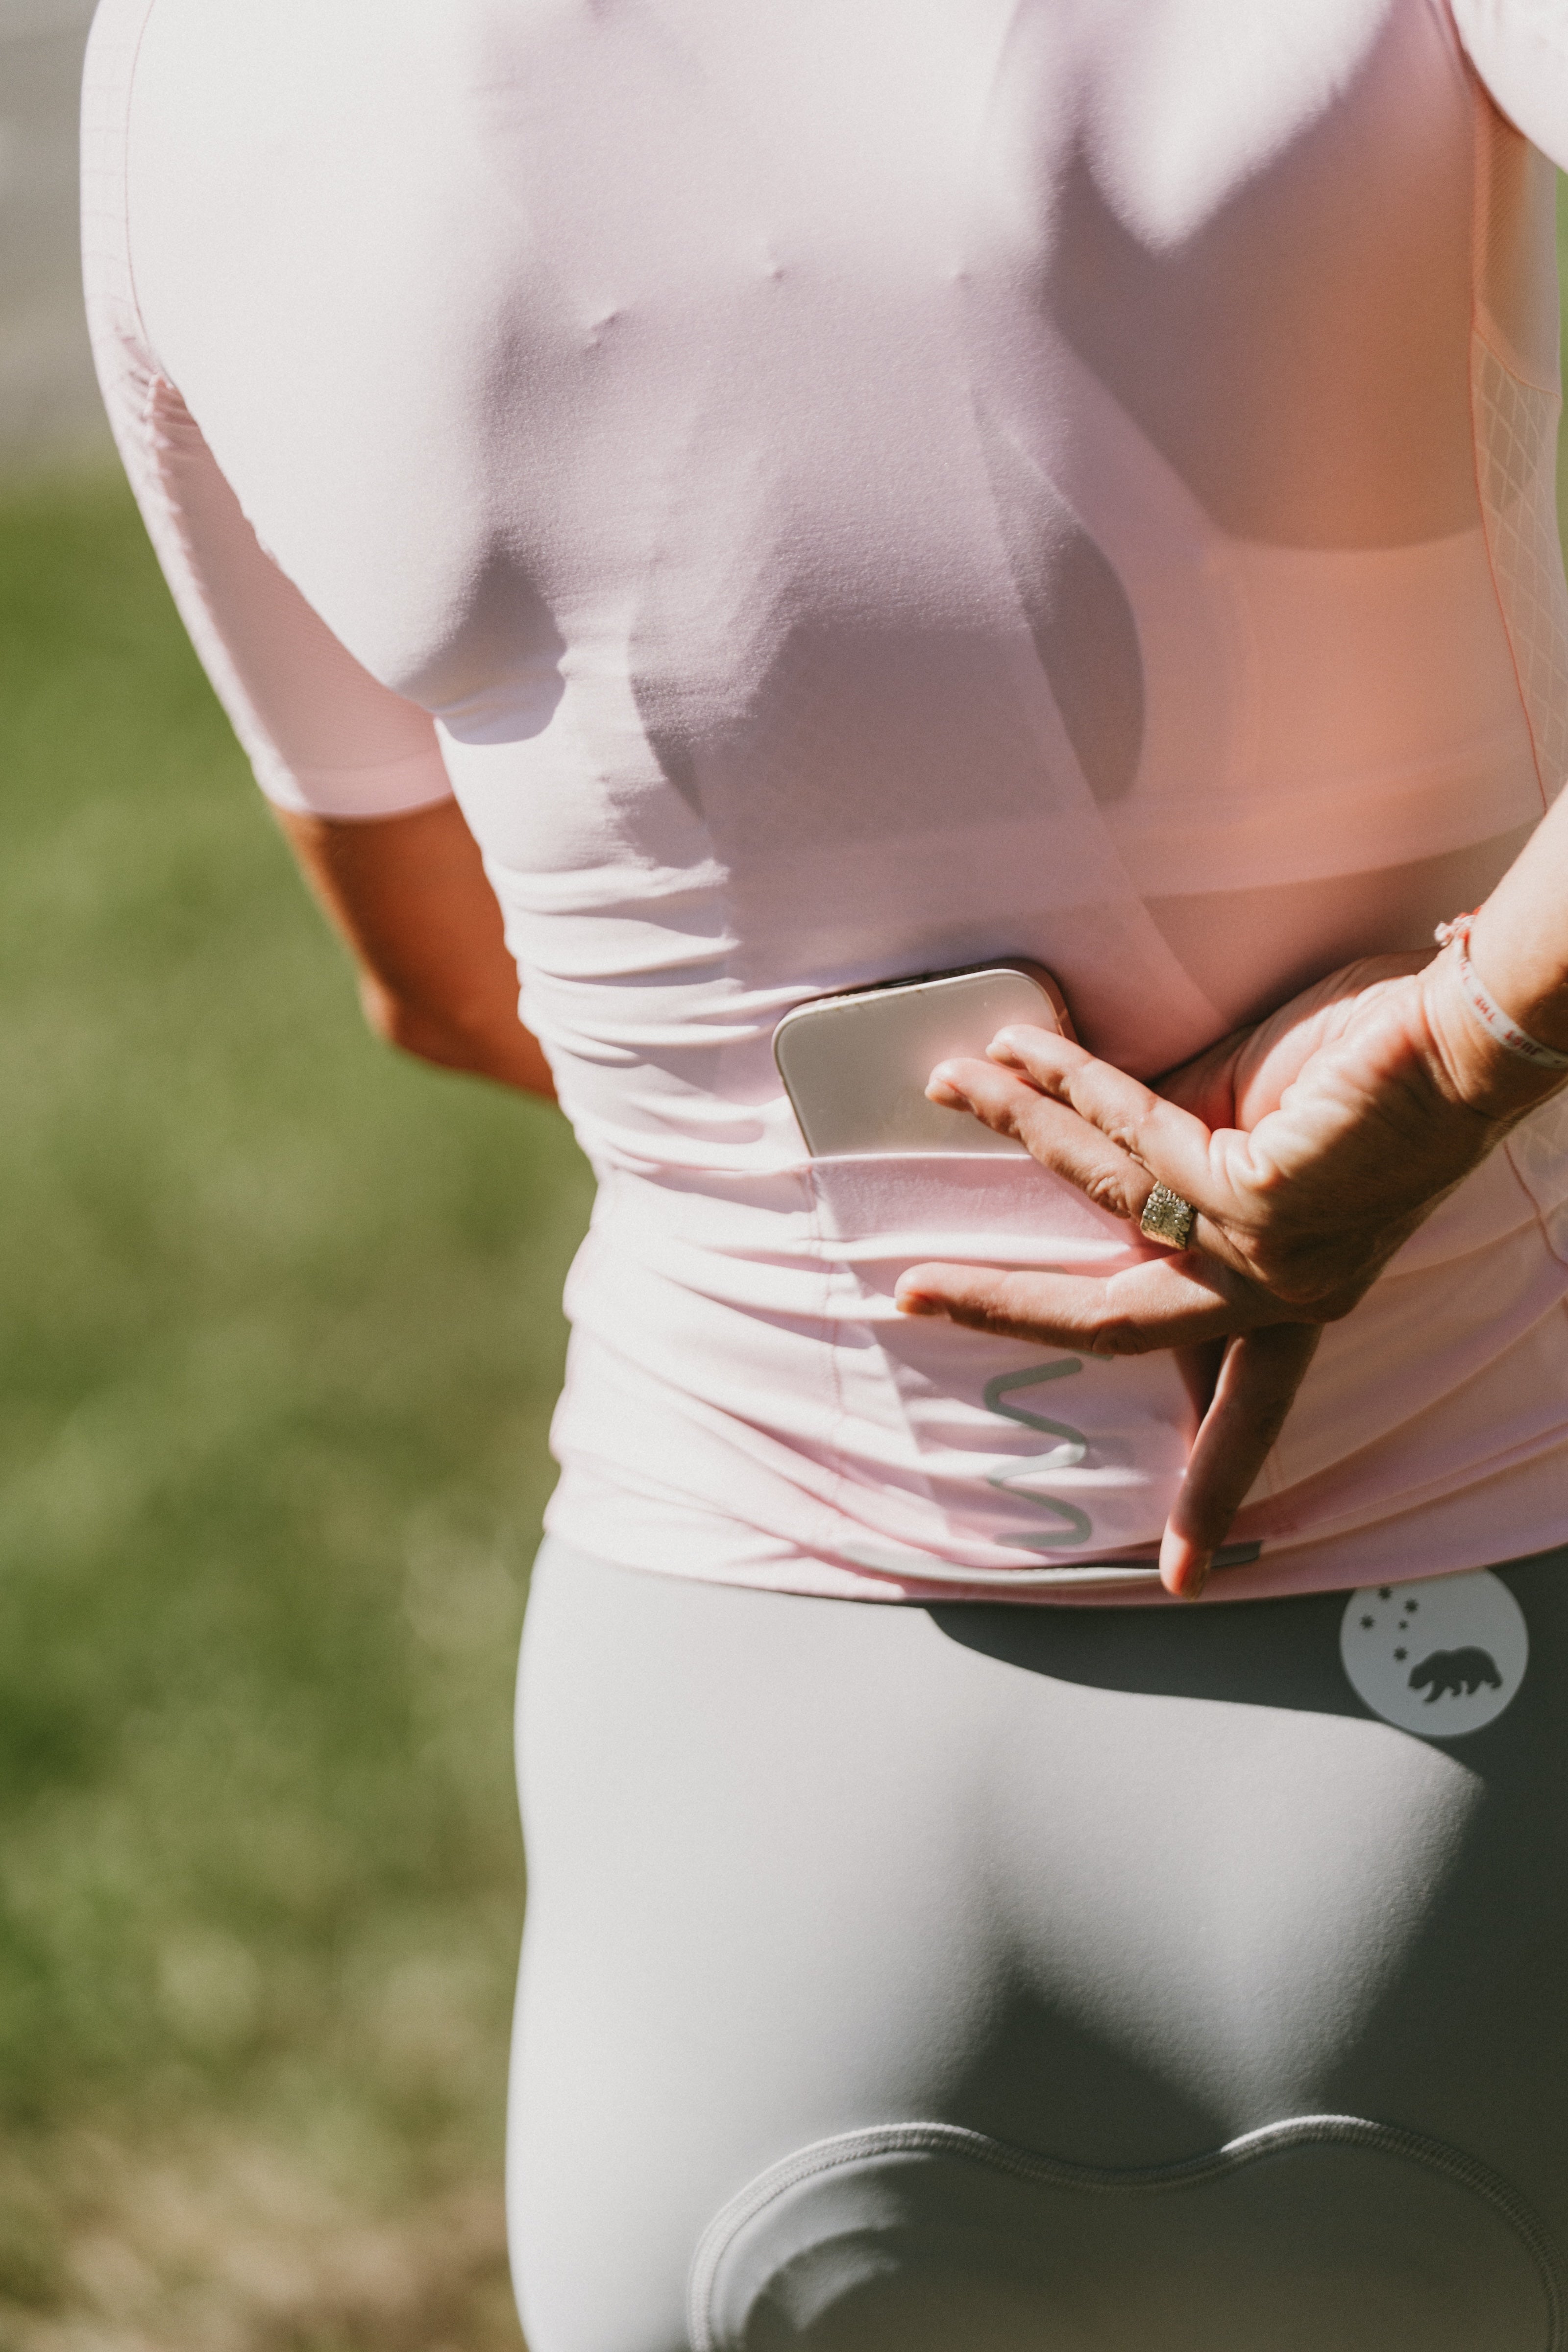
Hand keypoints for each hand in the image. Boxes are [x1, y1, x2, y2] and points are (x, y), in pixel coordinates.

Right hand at [895, 950, 1560, 1597]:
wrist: (1463, 1023)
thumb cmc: (1383, 1066)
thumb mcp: (1258, 1135)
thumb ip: (1177, 1157)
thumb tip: (1083, 1141)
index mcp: (1301, 1294)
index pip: (1245, 1406)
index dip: (1208, 1485)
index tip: (1183, 1571)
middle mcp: (1286, 1292)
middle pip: (1126, 1333)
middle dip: (1008, 1310)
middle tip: (914, 1300)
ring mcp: (1267, 1253)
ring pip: (1104, 1203)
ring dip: (1020, 1126)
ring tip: (951, 1082)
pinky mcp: (1254, 1200)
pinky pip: (1129, 1136)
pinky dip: (1067, 1084)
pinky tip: (1017, 1051)